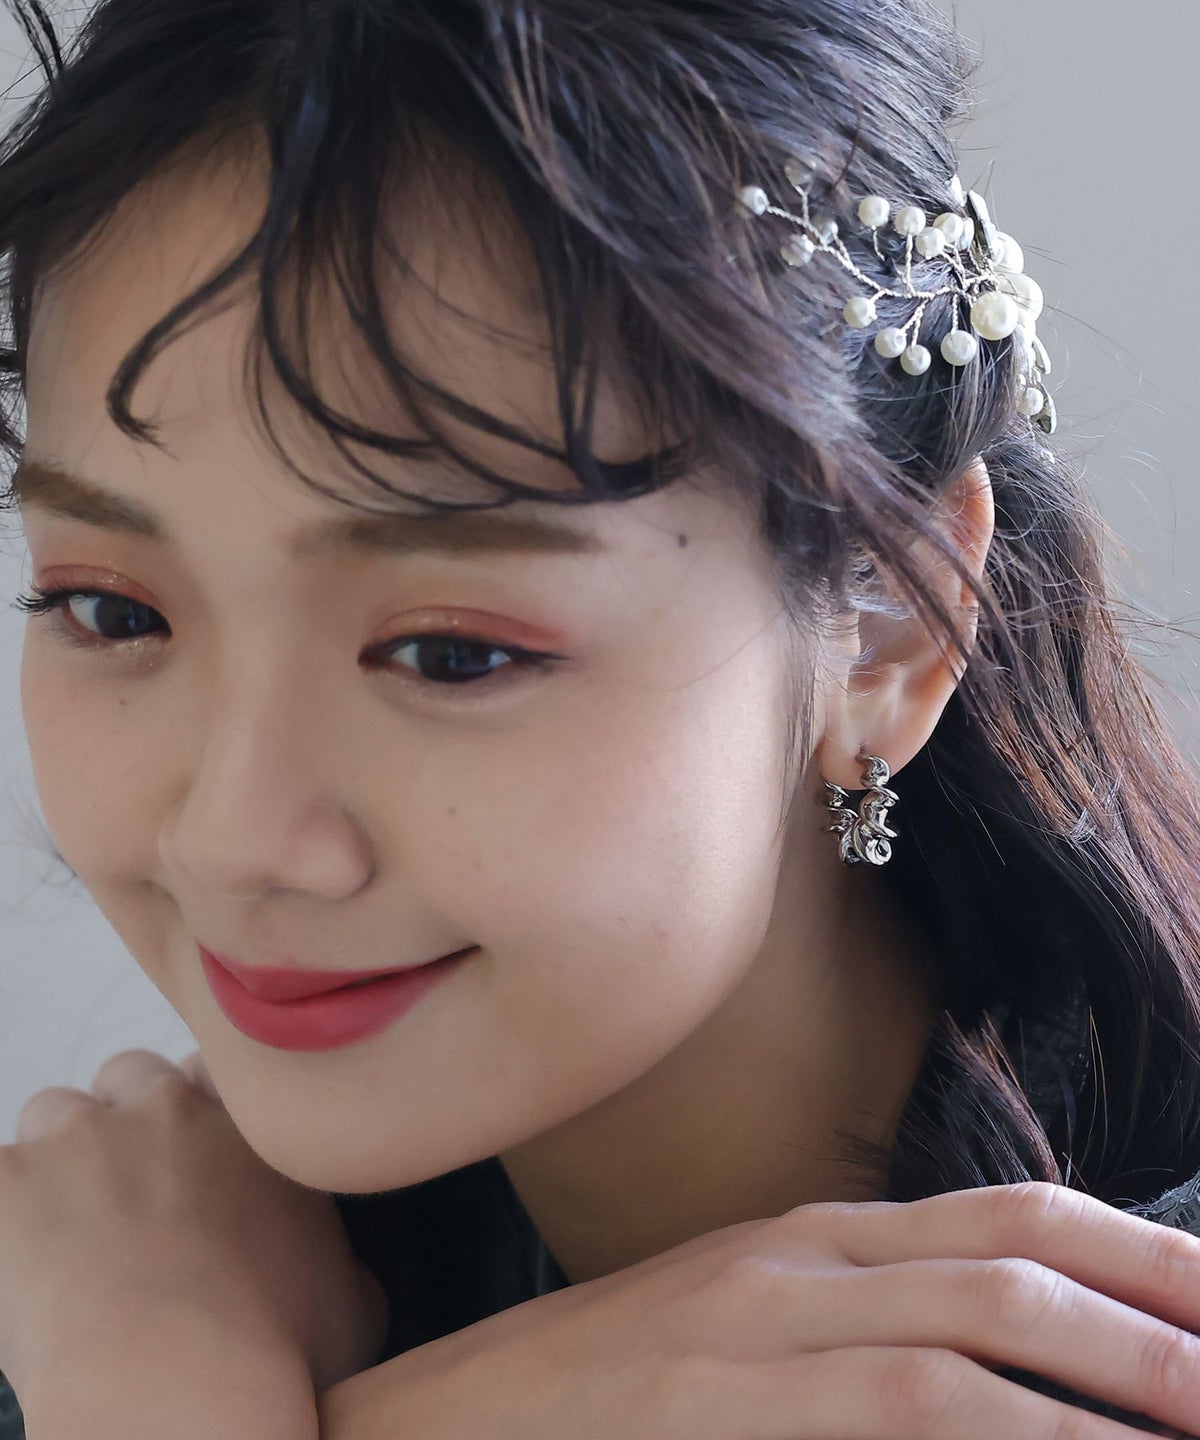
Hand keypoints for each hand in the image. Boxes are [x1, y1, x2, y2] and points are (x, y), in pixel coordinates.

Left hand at [0, 1048, 389, 1400]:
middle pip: (132, 1077)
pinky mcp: (7, 1182)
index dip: (197, 1111)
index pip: (214, 1073)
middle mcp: (170, 1110)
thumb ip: (331, 1249)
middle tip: (126, 1197)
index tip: (192, 1160)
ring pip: (54, 1113)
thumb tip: (328, 1262)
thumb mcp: (354, 1296)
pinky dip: (3, 1210)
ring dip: (58, 1160)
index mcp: (248, 1128)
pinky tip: (17, 1261)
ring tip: (63, 1233)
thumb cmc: (275, 1354)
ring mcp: (82, 1138)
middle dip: (125, 1123)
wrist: (183, 1386)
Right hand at [320, 1180, 1199, 1438]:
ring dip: (1118, 1376)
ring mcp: (752, 1337)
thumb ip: (848, 1326)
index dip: (1133, 1247)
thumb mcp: (730, 1333)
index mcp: (799, 1240)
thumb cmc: (589, 1401)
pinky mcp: (721, 1410)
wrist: (427, 1430)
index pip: (1001, 1217)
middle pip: (1012, 1260)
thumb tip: (986, 1358)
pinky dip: (1012, 1434)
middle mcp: (788, 1268)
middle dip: (1160, 1304)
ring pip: (976, 1339)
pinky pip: (905, 1414)